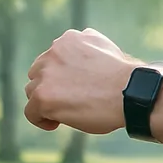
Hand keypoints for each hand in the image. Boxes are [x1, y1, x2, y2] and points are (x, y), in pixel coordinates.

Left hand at [24, 28, 140, 134]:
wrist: (131, 93)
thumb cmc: (126, 79)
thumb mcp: (107, 50)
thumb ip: (88, 49)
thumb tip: (82, 58)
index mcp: (70, 39)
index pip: (54, 57)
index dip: (62, 74)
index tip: (75, 86)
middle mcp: (53, 52)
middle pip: (39, 73)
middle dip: (51, 86)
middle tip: (70, 100)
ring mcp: (46, 74)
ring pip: (33, 91)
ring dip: (47, 101)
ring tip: (66, 112)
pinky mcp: (43, 96)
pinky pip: (31, 112)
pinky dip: (41, 119)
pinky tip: (55, 123)